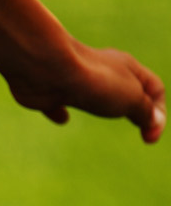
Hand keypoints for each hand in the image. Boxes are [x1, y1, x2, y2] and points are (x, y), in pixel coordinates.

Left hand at [8, 42, 165, 143]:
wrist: (47, 70)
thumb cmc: (94, 82)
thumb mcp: (131, 99)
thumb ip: (143, 111)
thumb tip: (153, 122)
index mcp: (126, 67)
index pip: (153, 87)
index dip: (158, 112)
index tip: (149, 138)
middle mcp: (101, 70)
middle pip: (123, 86)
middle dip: (131, 102)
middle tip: (137, 122)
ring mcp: (73, 80)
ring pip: (90, 92)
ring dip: (98, 103)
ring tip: (102, 112)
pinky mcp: (49, 92)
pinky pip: (57, 101)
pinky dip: (61, 110)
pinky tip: (62, 118)